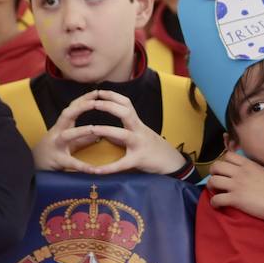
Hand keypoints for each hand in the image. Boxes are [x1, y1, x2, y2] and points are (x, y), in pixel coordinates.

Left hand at [34, 90, 187, 175]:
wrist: (172, 162)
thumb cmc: (153, 147)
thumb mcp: (140, 133)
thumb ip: (125, 129)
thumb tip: (103, 129)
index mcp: (137, 124)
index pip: (126, 103)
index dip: (112, 95)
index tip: (98, 91)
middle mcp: (139, 131)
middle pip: (126, 112)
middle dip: (109, 106)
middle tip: (93, 103)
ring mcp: (139, 145)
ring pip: (123, 134)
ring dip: (106, 130)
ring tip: (91, 129)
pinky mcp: (139, 160)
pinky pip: (122, 164)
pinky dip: (108, 168)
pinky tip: (96, 170)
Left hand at [208, 155, 263, 221]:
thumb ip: (263, 168)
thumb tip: (262, 169)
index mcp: (248, 164)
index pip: (228, 156)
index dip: (224, 162)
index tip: (226, 170)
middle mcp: (239, 172)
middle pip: (216, 166)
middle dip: (213, 173)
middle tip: (217, 180)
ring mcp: (236, 185)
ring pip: (212, 181)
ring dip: (211, 187)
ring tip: (215, 192)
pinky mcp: (235, 199)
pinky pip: (216, 199)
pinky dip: (214, 203)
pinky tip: (218, 205)